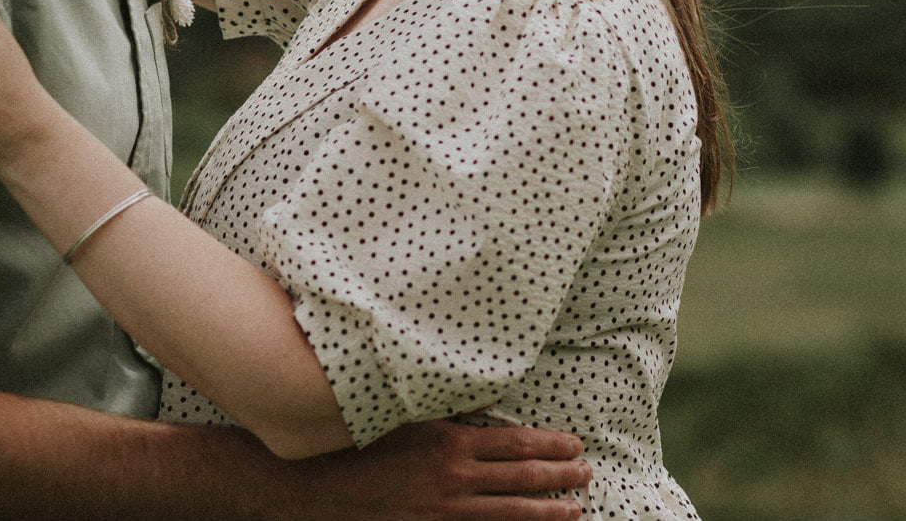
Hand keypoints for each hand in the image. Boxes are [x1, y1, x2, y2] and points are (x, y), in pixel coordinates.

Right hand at [270, 419, 588, 520]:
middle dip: (560, 479)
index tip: (575, 444)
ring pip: (509, 515)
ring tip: (576, 510)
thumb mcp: (404, 414)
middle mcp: (452, 479)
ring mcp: (444, 513)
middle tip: (588, 475)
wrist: (316, 489)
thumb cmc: (358, 445)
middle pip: (521, 480)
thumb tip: (485, 396)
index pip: (515, 444)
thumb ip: (447, 409)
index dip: (551, 446)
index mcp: (449, 442)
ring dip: (547, 513)